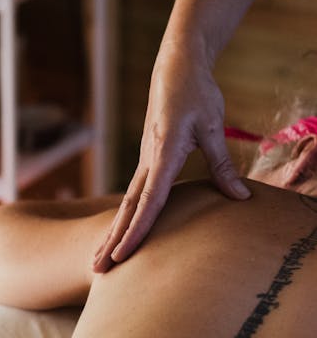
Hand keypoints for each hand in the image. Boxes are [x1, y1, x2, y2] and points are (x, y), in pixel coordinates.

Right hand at [92, 48, 249, 271]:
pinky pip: (133, 193)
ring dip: (113, 231)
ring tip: (99, 259)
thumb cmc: (196, 93)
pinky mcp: (148, 158)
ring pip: (125, 202)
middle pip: (126, 208)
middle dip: (111, 241)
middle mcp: (147, 160)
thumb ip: (222, 164)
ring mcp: (145, 159)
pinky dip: (124, 216)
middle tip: (96, 270)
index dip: (137, 230)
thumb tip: (241, 198)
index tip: (123, 256)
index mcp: (163, 153)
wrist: (175, 66)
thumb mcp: (213, 126)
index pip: (148, 201)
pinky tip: (120, 230)